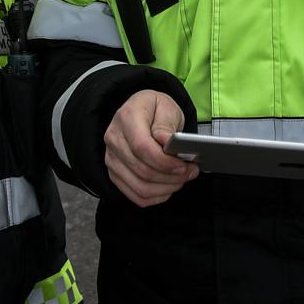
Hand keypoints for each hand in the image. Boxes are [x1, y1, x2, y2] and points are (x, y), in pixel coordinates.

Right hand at [103, 90, 197, 206]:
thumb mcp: (166, 107)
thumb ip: (166, 126)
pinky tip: (169, 187)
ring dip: (166, 188)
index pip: (142, 148)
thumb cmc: (155, 110)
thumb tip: (168, 144)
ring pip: (140, 187)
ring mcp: (112, 159)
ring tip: (182, 179)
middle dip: (171, 177)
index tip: (184, 165)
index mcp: (126, 118)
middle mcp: (114, 140)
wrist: (140, 113)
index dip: (164, 162)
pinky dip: (157, 196)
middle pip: (142, 171)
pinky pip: (136, 195)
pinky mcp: (115, 175)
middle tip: (191, 172)